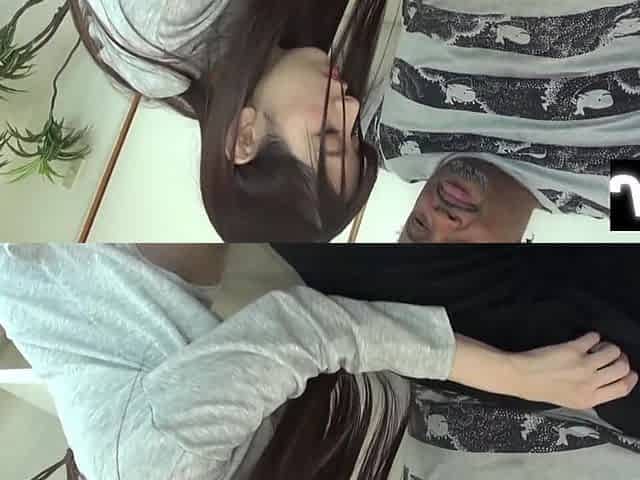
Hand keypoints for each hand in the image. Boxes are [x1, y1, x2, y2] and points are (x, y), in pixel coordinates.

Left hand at [512, 332, 638, 408]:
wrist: (520, 377)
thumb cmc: (540, 389)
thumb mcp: (570, 401)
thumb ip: (591, 394)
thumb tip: (607, 380)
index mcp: (590, 400)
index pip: (623, 388)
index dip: (630, 378)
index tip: (630, 371)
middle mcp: (589, 383)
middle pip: (622, 368)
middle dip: (621, 359)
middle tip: (612, 354)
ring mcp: (583, 366)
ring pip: (612, 351)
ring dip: (608, 346)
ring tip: (598, 346)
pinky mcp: (572, 349)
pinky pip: (593, 338)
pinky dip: (593, 336)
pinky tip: (587, 338)